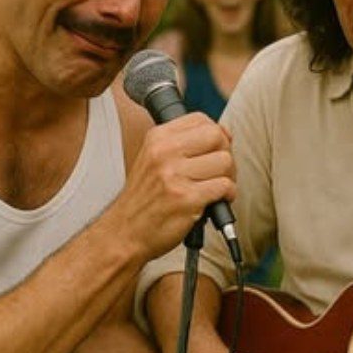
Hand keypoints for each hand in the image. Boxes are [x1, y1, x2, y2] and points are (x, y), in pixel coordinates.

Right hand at [113, 113, 234, 259]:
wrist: (124, 233)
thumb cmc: (144, 199)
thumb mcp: (154, 160)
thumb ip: (185, 144)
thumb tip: (224, 132)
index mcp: (157, 138)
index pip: (201, 119)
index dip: (216, 134)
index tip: (215, 150)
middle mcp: (164, 152)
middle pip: (217, 137)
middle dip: (226, 154)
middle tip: (220, 171)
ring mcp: (175, 175)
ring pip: (225, 162)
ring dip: (229, 178)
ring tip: (216, 189)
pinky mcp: (186, 198)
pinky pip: (224, 187)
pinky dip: (228, 195)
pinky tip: (217, 201)